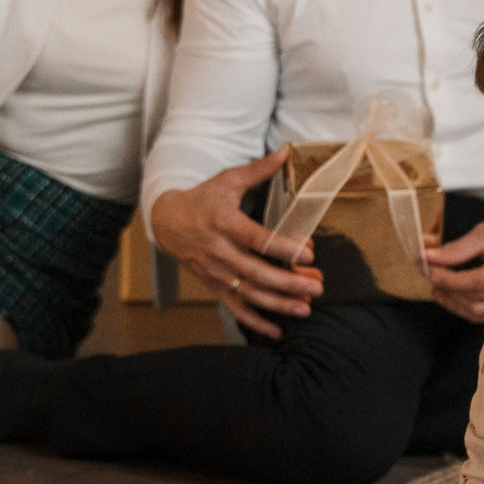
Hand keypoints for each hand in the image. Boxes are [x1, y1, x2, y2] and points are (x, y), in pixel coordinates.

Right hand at [149, 147, 323, 339]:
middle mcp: (219, 251)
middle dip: (288, 282)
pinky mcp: (214, 286)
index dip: (283, 248)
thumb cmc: (203, 199)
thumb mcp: (228, 180)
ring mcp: (216, 272)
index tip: (308, 253)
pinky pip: (236, 308)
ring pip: (249, 293)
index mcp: (224, 222)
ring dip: (278, 304)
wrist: (168, 222)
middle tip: (316, 287)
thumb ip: (259, 170)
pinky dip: (256, 322)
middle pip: (257, 272)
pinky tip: (278, 331)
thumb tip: (286, 151)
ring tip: (306, 308)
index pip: (257, 239)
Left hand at [424, 214, 483, 323]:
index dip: (450, 277)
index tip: (428, 266)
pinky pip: (479, 316)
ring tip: (436, 284)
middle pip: (475, 297)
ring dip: (451, 299)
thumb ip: (460, 247)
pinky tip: (447, 294)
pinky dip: (459, 307)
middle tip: (428, 272)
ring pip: (475, 310)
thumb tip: (428, 257)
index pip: (478, 279)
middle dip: (447, 286)